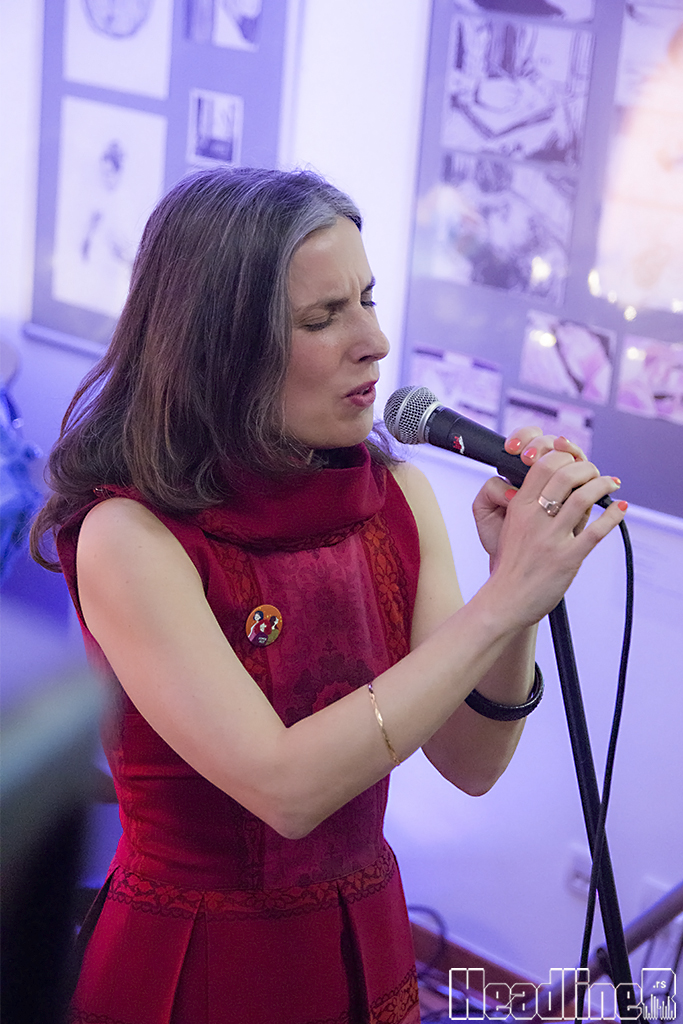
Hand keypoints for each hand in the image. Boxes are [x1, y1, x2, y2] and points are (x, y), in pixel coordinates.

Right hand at [473, 428, 625, 629]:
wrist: (505, 599)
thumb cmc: (512, 563)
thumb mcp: (511, 525)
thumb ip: (530, 503)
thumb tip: (559, 483)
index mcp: (519, 507)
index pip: (544, 465)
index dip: (564, 456)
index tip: (575, 461)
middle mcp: (534, 519)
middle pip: (566, 475)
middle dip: (587, 468)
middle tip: (595, 473)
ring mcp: (551, 539)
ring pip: (583, 498)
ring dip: (603, 485)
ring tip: (611, 484)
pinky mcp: (567, 559)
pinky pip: (595, 532)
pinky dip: (612, 516)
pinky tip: (619, 509)